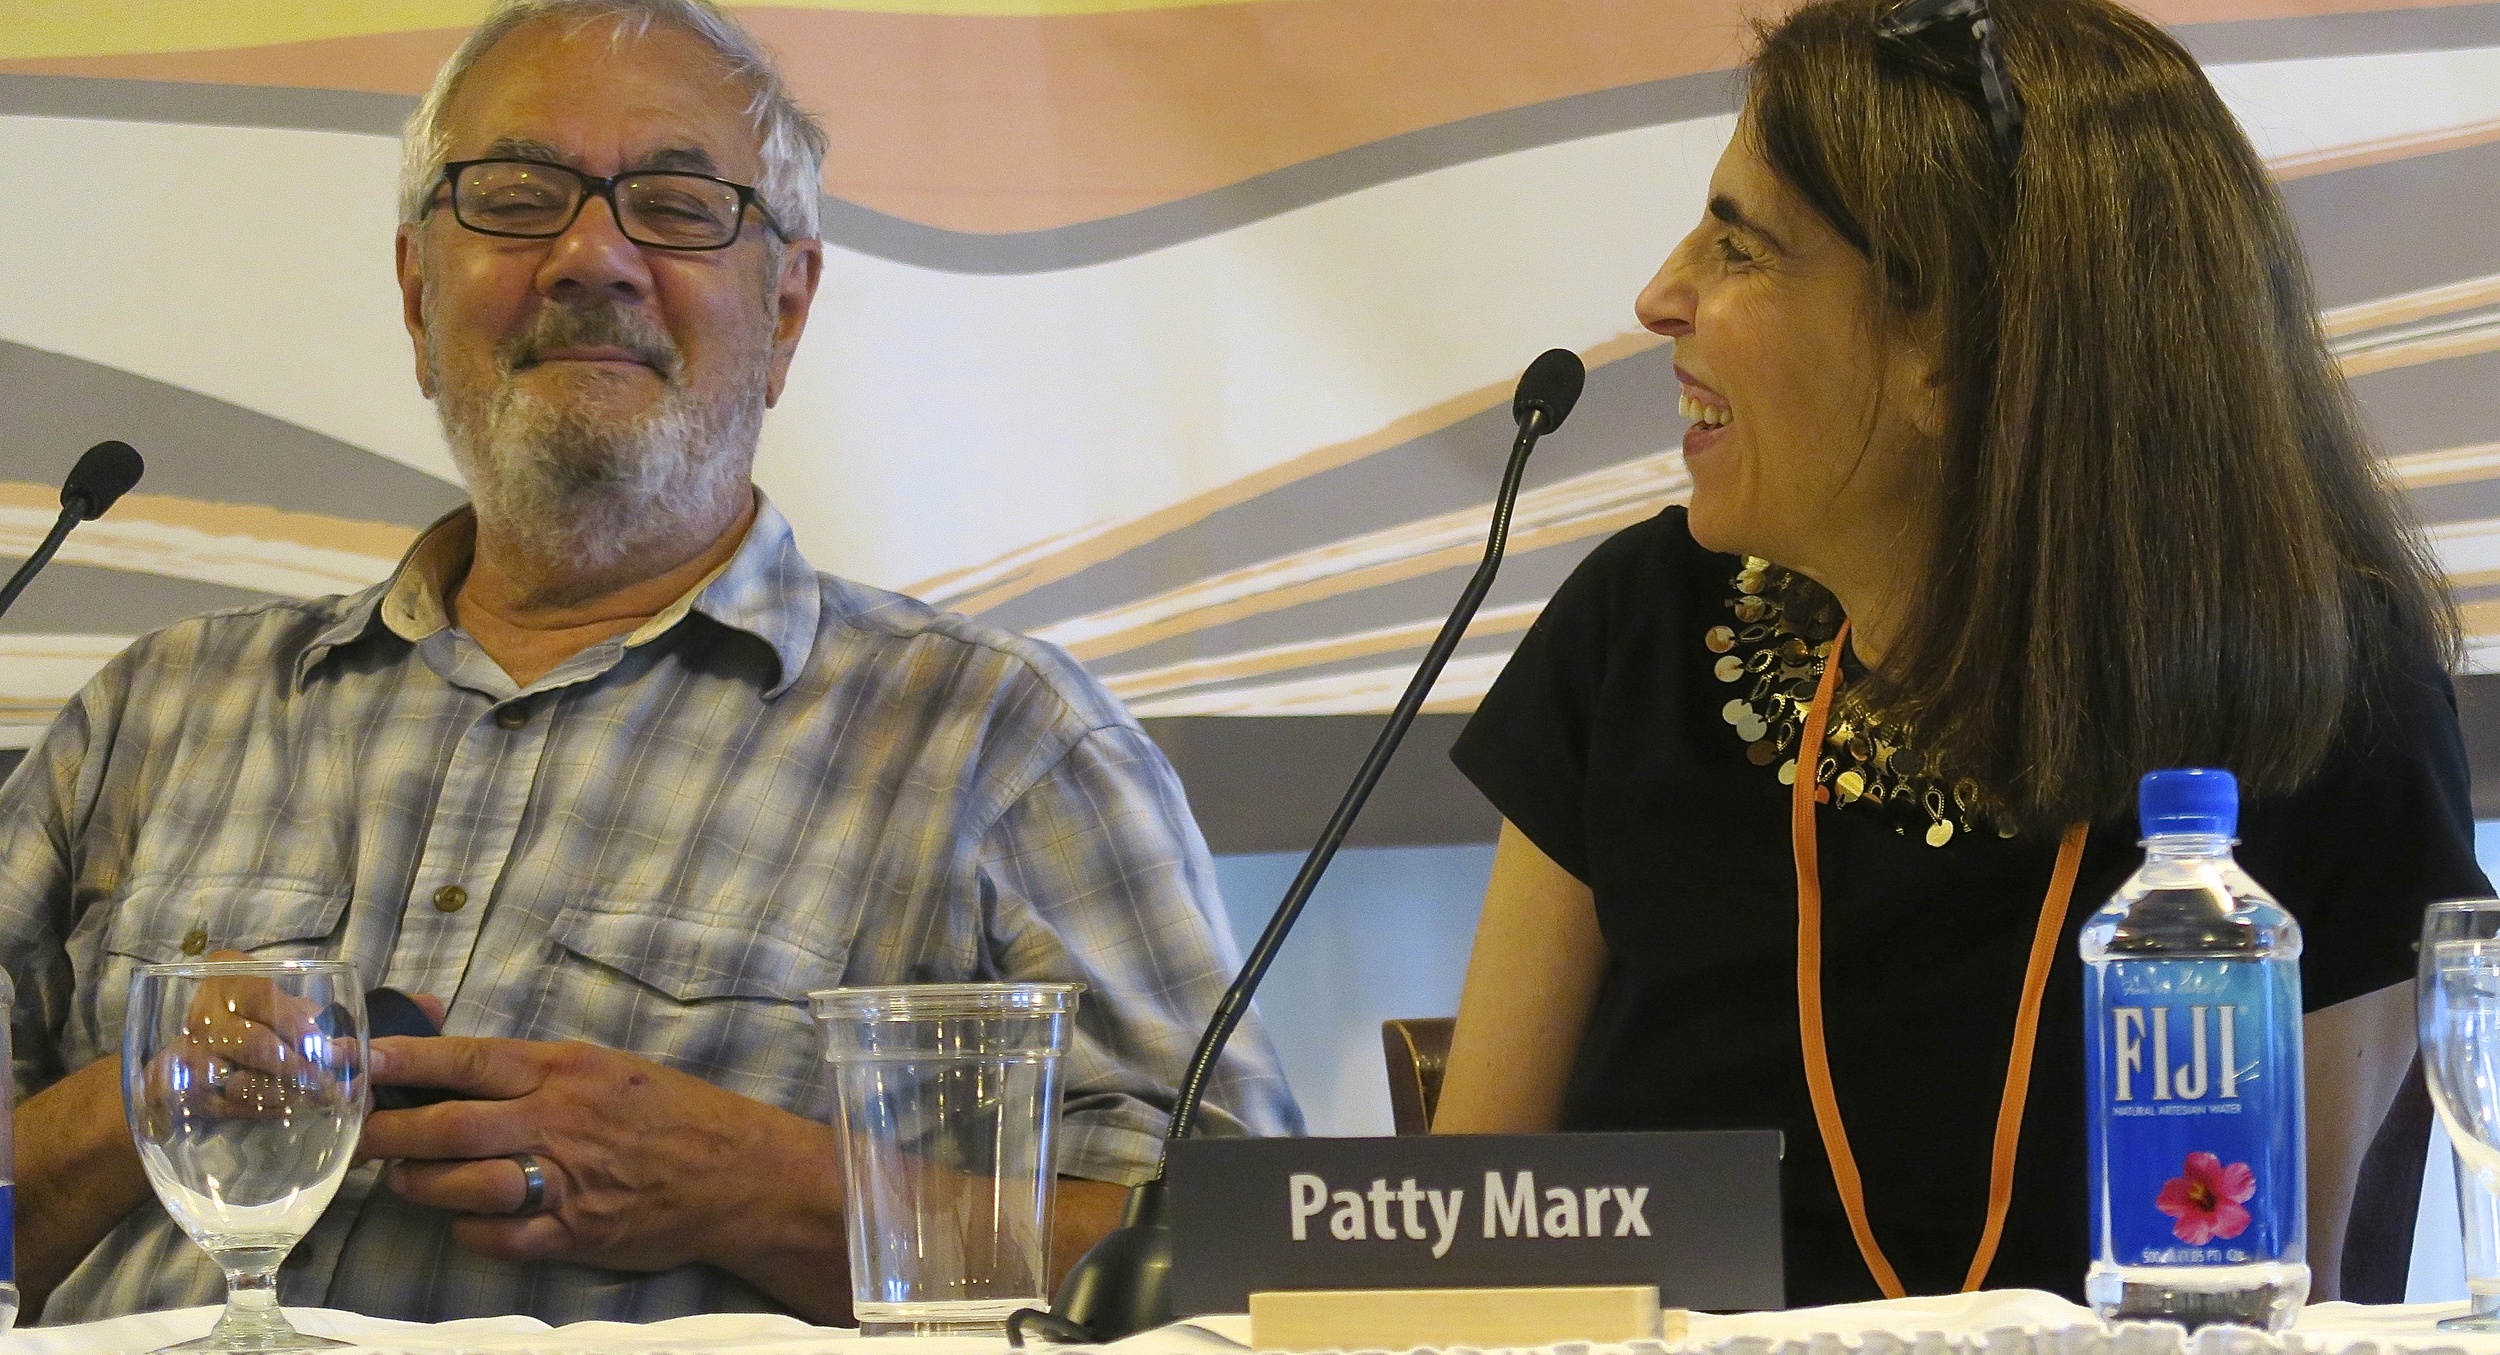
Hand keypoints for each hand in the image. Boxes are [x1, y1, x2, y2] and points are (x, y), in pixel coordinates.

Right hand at [138, 950, 340, 1125]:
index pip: (263, 997)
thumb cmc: (264, 1017)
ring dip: (282, 1095)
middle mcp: (204, 1013)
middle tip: (327, 1084)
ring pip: (236, 1080)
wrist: (207, 1043)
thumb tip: (351, 1054)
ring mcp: (188, 1053)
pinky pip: (221, 1105)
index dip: (296, 1024)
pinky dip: (258, 1110)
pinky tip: (286, 1111)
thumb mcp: (289, 1009)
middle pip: (252, 1043)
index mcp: (232, 980)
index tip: (322, 1048)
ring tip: (315, 1101)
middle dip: (296, 1068)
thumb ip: (318, 1024)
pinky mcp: (180, 1088)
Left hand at [358, 1033, 845, 1290]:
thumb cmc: (671, 1112)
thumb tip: (463, 1059)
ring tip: (402, 1179)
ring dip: (420, 1184)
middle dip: (388, 1132)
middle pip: (449, 1126)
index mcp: (565, 1071)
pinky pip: (498, 1237)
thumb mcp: (606, 1067)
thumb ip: (536, 1067)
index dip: (407, 1062)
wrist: (737, 1173)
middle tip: (353, 1135)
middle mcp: (558, 1121)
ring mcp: (564, 1181)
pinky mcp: (573, 1233)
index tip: (359, 1062)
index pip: (469, 1060)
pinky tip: (463, 1220)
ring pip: (463, 1184)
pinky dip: (469, 1230)